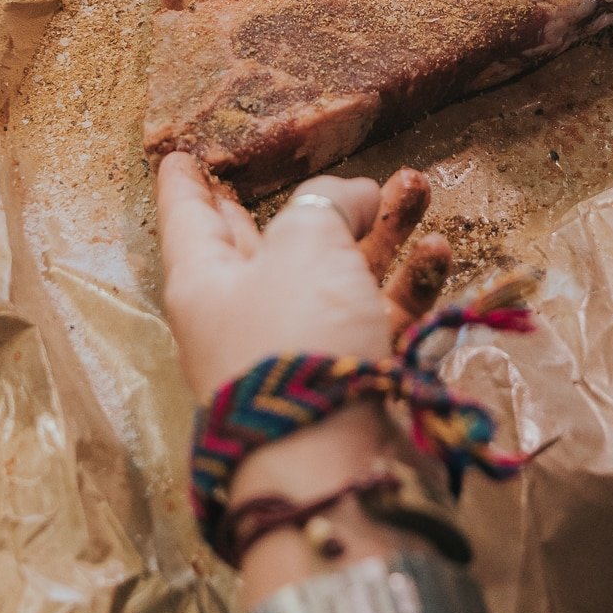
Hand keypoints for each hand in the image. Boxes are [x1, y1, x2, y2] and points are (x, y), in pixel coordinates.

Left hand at [157, 152, 451, 403]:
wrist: (331, 455)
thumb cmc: (296, 336)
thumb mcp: (305, 244)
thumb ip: (325, 204)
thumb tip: (354, 196)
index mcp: (205, 281)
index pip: (188, 218)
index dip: (185, 184)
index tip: (176, 157)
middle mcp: (244, 316)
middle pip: (273, 244)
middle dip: (312, 205)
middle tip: (328, 171)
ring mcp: (299, 350)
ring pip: (339, 274)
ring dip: (381, 230)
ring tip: (417, 189)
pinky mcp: (349, 378)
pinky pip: (377, 315)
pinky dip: (407, 281)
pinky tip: (436, 251)